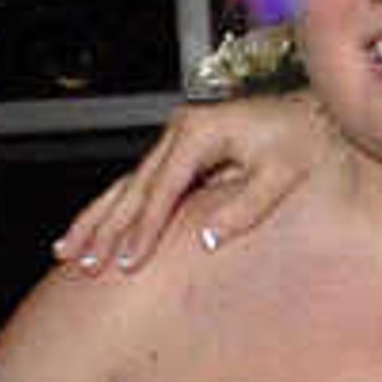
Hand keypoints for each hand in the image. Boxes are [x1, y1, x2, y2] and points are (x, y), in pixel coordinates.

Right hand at [54, 93, 328, 272]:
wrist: (314, 118)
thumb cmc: (303, 143)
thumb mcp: (281, 175)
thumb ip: (245, 207)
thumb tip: (205, 238)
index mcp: (200, 131)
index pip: (162, 190)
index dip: (143, 229)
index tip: (127, 261)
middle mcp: (181, 130)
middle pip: (133, 188)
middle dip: (105, 229)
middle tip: (84, 263)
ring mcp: (176, 139)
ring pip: (126, 185)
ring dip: (96, 220)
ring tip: (67, 251)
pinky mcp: (180, 151)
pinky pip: (140, 185)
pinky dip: (114, 210)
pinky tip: (93, 231)